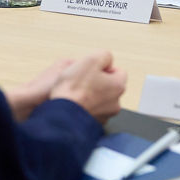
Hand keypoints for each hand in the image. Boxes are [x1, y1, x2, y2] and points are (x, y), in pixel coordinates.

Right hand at [4, 51, 125, 122]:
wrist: (61, 116)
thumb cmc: (74, 89)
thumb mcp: (90, 60)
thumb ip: (104, 56)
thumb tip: (106, 60)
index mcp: (118, 86)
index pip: (118, 71)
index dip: (103, 67)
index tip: (91, 70)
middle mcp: (115, 103)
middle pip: (109, 86)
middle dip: (98, 81)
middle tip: (82, 80)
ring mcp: (104, 115)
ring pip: (100, 99)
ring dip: (91, 95)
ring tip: (76, 93)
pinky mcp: (93, 124)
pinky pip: (91, 111)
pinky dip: (85, 107)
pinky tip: (74, 104)